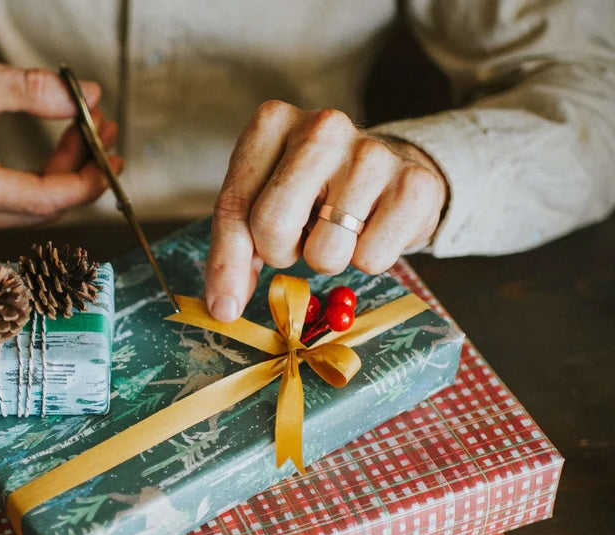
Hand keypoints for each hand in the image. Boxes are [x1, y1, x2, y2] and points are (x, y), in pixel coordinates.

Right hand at [0, 54, 120, 234]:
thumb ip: (37, 91)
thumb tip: (87, 98)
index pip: (42, 200)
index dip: (84, 184)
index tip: (112, 163)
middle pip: (44, 208)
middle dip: (81, 174)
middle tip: (104, 135)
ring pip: (37, 208)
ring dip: (67, 175)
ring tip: (87, 134)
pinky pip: (22, 205)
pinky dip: (47, 180)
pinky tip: (64, 153)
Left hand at [205, 101, 447, 320]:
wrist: (392, 172)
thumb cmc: (317, 191)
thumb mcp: (265, 202)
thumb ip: (237, 248)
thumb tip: (225, 307)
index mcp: (272, 123)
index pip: (234, 206)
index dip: (226, 264)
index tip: (224, 308)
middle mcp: (323, 126)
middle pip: (271, 226)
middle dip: (281, 253)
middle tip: (300, 237)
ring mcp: (372, 153)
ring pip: (324, 252)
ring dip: (326, 258)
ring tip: (339, 227)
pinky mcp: (414, 185)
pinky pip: (371, 260)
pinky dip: (367, 259)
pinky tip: (372, 227)